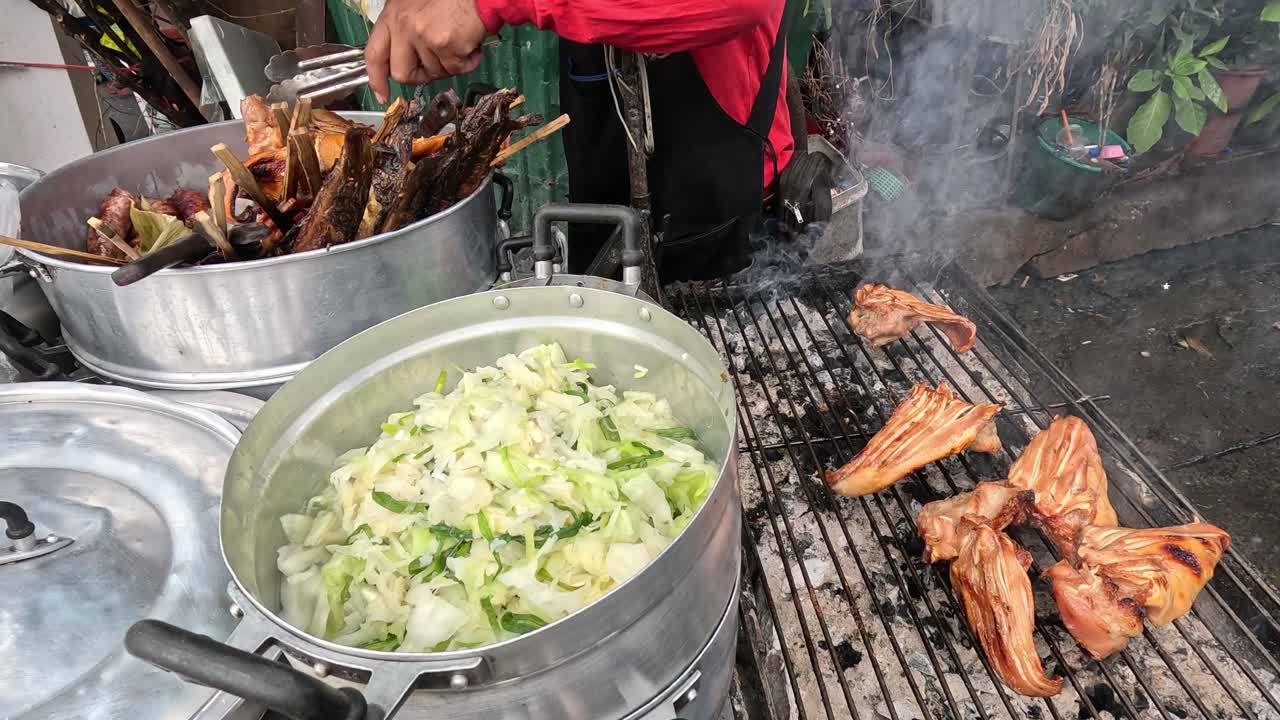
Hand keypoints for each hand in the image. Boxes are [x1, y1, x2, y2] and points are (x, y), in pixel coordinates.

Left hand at [365, 0, 486, 103]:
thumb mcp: (414, 6)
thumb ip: (402, 29)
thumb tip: (401, 59)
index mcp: (393, 15)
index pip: (374, 54)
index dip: (376, 79)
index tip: (382, 95)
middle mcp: (404, 26)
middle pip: (401, 73)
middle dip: (419, 77)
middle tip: (434, 69)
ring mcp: (424, 36)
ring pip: (433, 73)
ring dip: (449, 66)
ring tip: (458, 46)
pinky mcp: (445, 45)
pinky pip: (453, 69)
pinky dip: (466, 64)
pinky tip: (472, 49)